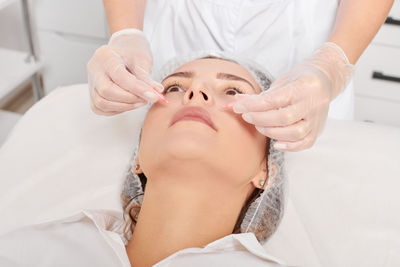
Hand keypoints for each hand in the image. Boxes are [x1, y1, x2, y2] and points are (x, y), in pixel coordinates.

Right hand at [87, 29, 163, 115]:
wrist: (123, 50)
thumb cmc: (132, 52)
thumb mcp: (142, 60)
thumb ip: (146, 78)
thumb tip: (156, 92)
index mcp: (105, 56)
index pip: (120, 76)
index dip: (137, 89)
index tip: (153, 96)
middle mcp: (94, 69)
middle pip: (107, 91)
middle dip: (130, 99)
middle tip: (146, 98)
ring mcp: (91, 83)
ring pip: (102, 103)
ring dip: (125, 106)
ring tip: (140, 101)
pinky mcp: (92, 95)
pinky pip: (101, 108)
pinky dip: (117, 109)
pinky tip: (129, 103)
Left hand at [232, 42, 353, 151]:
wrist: (326, 79)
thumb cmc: (299, 79)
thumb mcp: (281, 81)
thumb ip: (261, 95)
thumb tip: (236, 102)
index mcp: (303, 87)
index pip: (273, 100)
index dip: (252, 106)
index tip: (237, 107)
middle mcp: (313, 103)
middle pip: (283, 118)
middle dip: (260, 119)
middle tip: (247, 116)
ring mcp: (318, 118)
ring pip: (294, 133)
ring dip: (271, 132)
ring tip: (260, 125)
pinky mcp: (319, 129)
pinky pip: (305, 143)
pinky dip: (289, 146)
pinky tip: (276, 142)